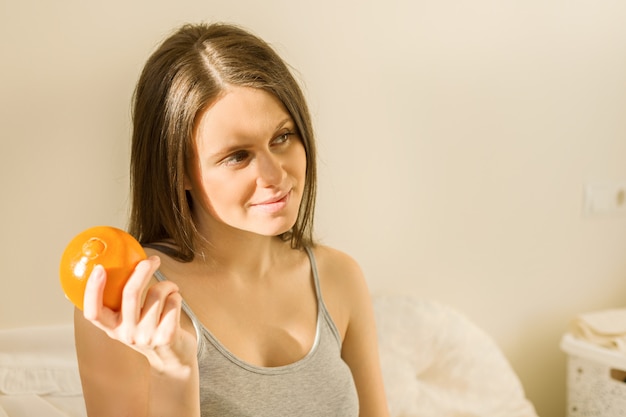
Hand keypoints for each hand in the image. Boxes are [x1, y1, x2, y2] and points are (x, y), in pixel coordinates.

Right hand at [82, 256, 195, 373]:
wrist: (173, 360)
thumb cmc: (150, 330)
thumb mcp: (130, 321)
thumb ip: (123, 300)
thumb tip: (122, 262)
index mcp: (112, 328)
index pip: (93, 312)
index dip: (93, 290)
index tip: (99, 268)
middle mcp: (127, 334)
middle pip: (130, 293)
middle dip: (142, 270)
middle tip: (152, 260)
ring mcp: (146, 336)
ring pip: (157, 293)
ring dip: (167, 285)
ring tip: (170, 290)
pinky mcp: (167, 336)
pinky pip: (173, 301)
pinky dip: (176, 296)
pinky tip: (175, 303)